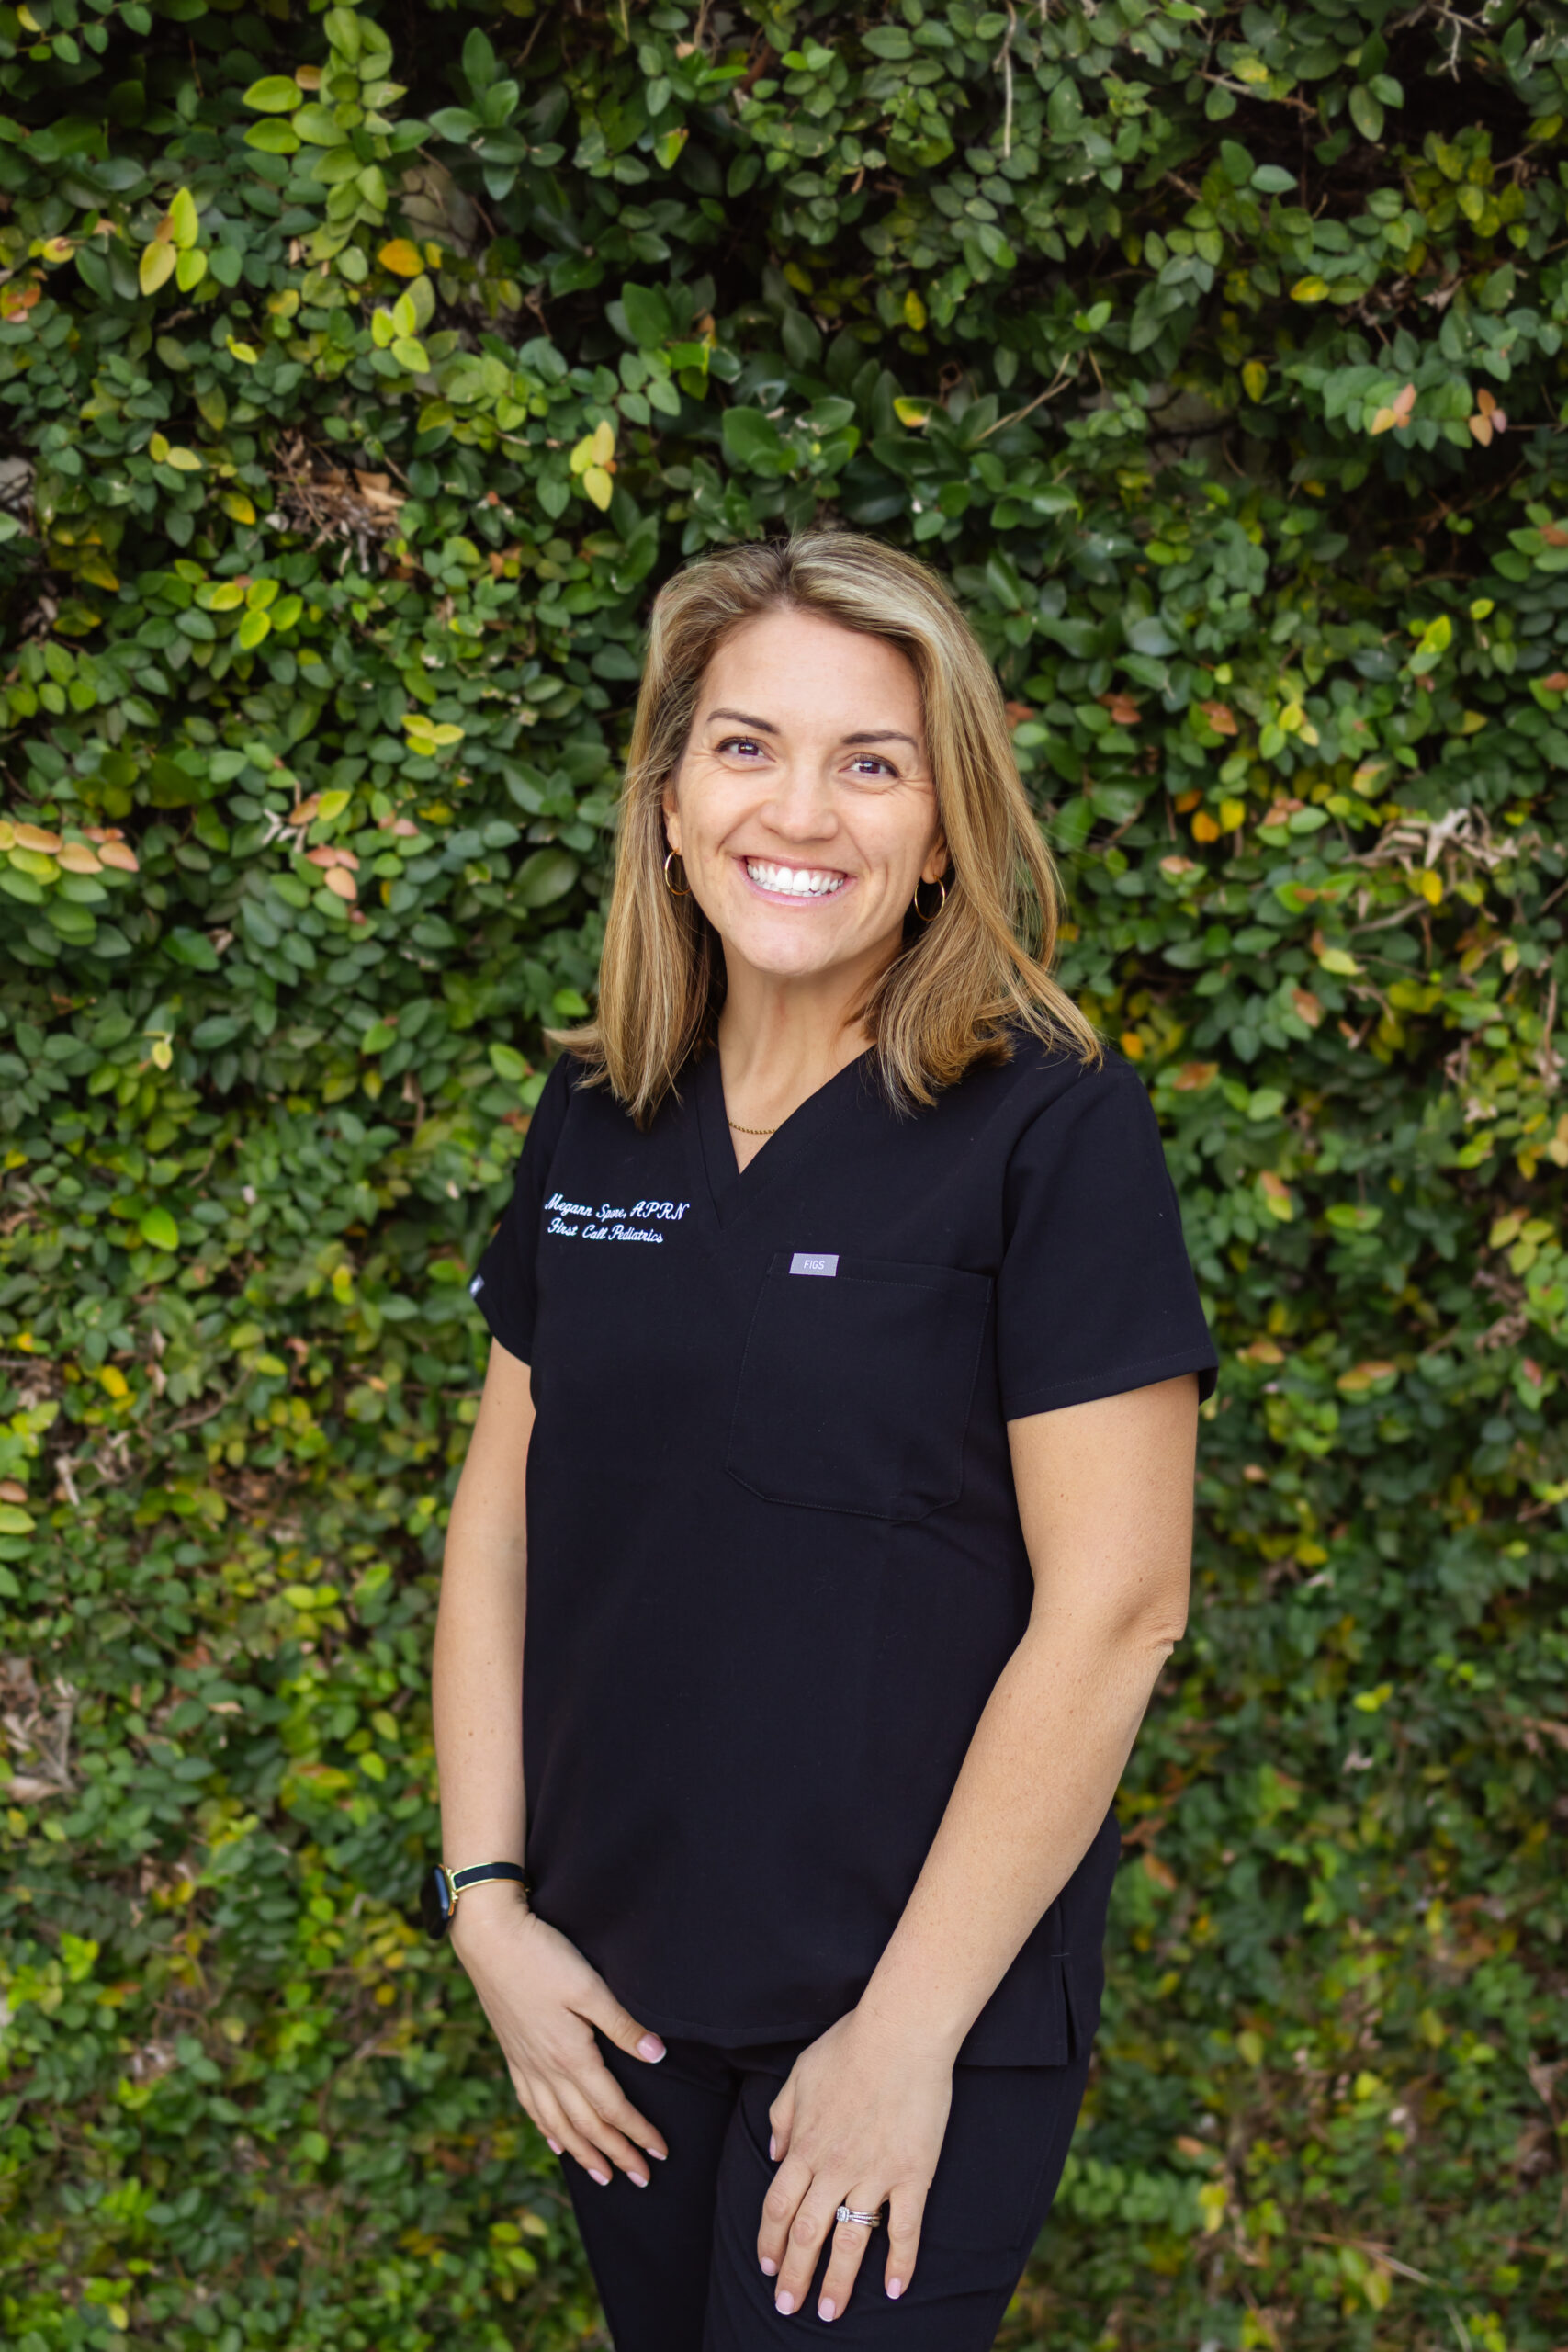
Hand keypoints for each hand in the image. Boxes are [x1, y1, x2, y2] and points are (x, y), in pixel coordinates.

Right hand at [450, 1886, 667, 2185]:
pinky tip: (555, 2141)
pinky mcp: (513, 2053)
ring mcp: (526, 2064)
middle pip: (587, 2125)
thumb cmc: (544, 1956)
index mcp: (572, 2055)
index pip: (613, 2107)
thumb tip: (658, 2056)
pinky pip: (531, 2105)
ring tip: (602, 2176)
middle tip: (641, 2180)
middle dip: (616, 2154)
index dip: (638, 2133)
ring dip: (583, 2152)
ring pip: (558, 2123)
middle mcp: (547, 2069)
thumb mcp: (590, 1986)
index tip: (660, 2153)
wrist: (490, 1939)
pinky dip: (547, 2129)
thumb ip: (623, 2025)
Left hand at [757, 2007, 952, 2321]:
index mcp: (805, 2145)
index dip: (770, 2242)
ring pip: (851, 2240)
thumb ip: (782, 2118)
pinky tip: (896, 2289)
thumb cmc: (849, 2045)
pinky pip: (905, 2228)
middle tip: (786, 2308)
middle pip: (807, 2233)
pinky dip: (901, 2262)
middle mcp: (834, 2167)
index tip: (767, 2268)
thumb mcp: (799, 2075)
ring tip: (828, 2312)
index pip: (778, 2207)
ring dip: (837, 2281)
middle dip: (793, 2275)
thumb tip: (774, 2154)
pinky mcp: (912, 2174)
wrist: (901, 2031)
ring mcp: (874, 2174)